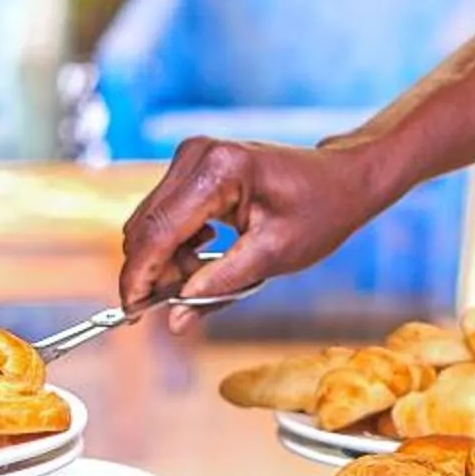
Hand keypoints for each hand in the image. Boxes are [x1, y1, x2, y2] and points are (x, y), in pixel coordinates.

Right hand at [116, 136, 399, 331]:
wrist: (342, 179)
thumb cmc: (320, 211)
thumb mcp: (273, 257)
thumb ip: (219, 288)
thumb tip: (174, 321)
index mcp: (218, 170)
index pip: (157, 232)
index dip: (138, 278)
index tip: (132, 315)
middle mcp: (197, 154)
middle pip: (145, 228)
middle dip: (156, 272)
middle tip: (183, 304)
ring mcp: (192, 156)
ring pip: (151, 224)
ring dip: (169, 260)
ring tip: (208, 277)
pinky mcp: (193, 165)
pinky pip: (164, 215)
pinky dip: (177, 244)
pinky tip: (210, 254)